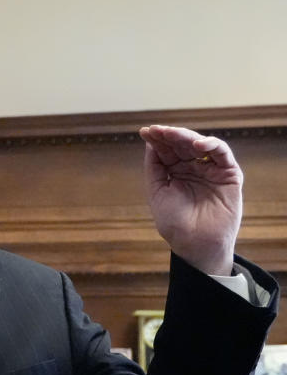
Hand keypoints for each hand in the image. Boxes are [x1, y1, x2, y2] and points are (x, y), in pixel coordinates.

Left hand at [140, 124, 242, 275]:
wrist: (195, 244)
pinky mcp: (229, 174)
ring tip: (172, 134)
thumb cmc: (175, 223)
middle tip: (157, 130)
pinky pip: (222, 154)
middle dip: (169, 136)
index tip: (146, 131)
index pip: (166, 151)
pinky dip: (212, 145)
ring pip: (200, 145)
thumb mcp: (157, 192)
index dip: (157, 140)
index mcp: (175, 172)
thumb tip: (150, 143)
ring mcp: (211, 170)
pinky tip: (198, 144)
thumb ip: (154, 168)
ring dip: (186, 137)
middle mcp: (193, 168)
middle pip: (181, 145)